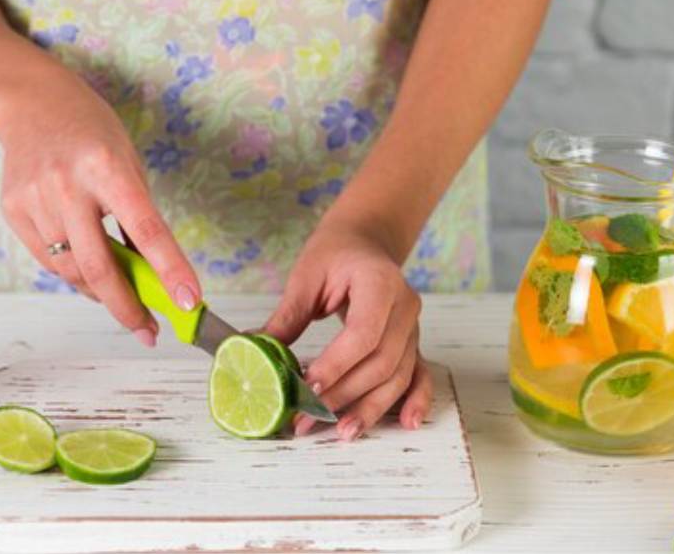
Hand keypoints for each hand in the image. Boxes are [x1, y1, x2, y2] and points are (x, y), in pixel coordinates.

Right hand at [0, 72, 199, 345]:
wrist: (30, 103)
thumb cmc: (92, 133)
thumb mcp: (128, 162)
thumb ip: (139, 217)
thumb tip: (154, 277)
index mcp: (107, 167)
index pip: (147, 229)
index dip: (170, 269)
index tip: (190, 301)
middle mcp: (67, 186)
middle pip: (100, 266)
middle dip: (128, 308)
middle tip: (149, 331)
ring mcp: (35, 200)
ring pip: (73, 270)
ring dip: (102, 293)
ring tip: (122, 296)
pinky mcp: (14, 212)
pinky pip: (50, 261)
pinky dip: (75, 274)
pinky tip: (90, 271)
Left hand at [263, 219, 432, 440]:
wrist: (365, 241)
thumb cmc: (336, 253)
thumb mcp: (306, 276)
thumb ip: (287, 317)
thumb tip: (254, 352)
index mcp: (380, 283)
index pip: (363, 333)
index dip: (337, 365)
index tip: (307, 387)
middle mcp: (405, 307)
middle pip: (381, 362)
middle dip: (344, 395)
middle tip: (307, 418)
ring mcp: (413, 326)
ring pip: (397, 376)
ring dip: (370, 408)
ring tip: (341, 432)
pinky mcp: (413, 342)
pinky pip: (419, 374)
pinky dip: (416, 399)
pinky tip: (407, 422)